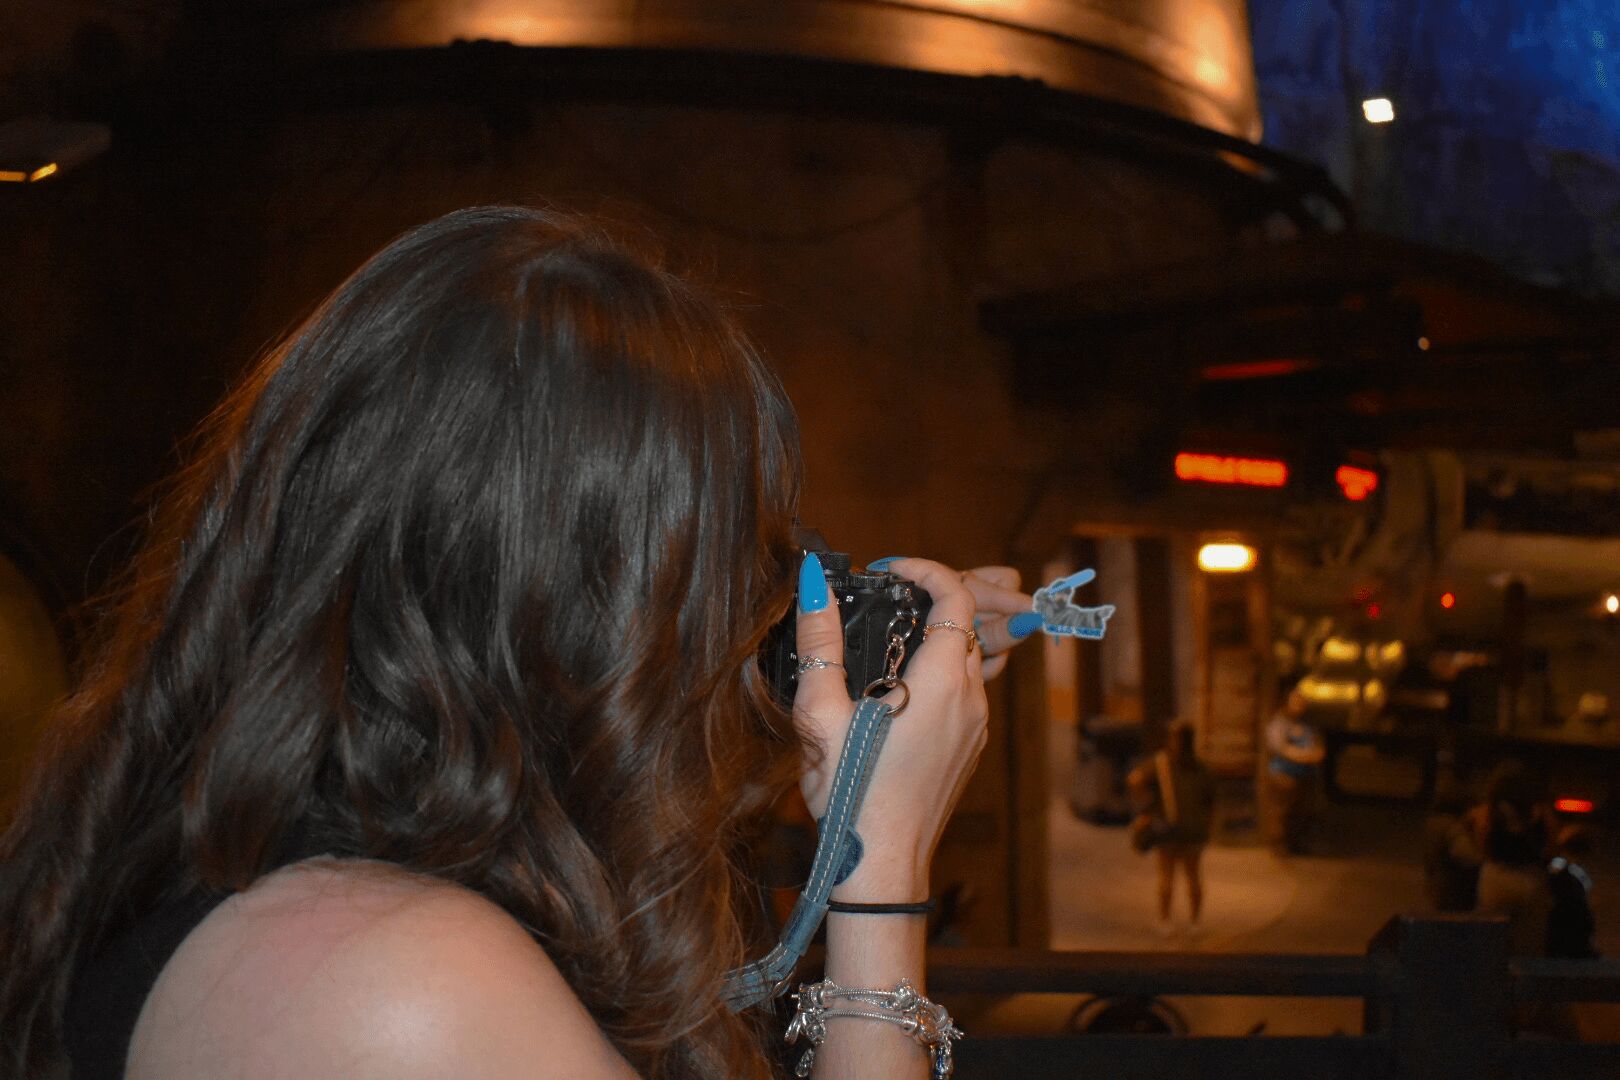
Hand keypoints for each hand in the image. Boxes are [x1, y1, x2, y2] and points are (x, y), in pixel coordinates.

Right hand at [794, 557, 1032, 897]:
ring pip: (973, 658)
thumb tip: (815, 586)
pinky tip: (905, 682)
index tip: (893, 570)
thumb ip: (819, 644)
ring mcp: (976, 725)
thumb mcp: (821, 713)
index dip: (929, 570)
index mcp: (939, 682)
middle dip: (939, 597)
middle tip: (897, 590)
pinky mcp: (971, 747)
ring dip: (944, 634)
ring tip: (898, 631)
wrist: (882, 863)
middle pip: (971, 624)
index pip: (957, 598)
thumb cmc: (850, 794)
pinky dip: (946, 669)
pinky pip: (969, 691)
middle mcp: (970, 699)